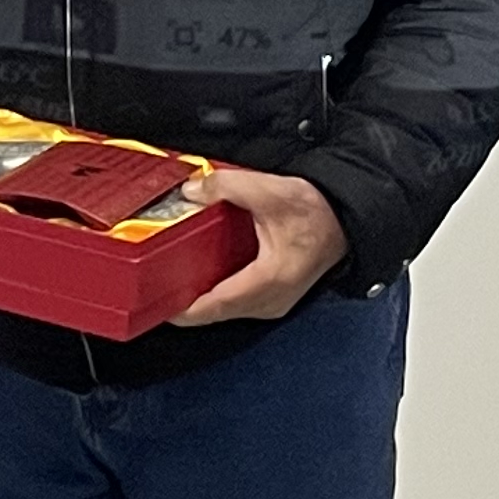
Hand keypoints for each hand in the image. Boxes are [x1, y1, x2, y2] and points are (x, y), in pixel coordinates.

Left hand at [166, 162, 347, 326]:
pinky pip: (237, 304)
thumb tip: (191, 189)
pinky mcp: (275, 297)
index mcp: (269, 280)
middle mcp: (271, 300)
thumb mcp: (271, 191)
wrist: (345, 220)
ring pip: (227, 310)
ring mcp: (275, 303)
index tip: (156, 304)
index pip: (216, 305)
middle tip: (153, 290)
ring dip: (200, 301)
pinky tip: (200, 280)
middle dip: (185, 304)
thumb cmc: (316, 212)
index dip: (183, 309)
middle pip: (217, 312)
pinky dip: (216, 297)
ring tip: (169, 285)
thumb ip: (227, 187)